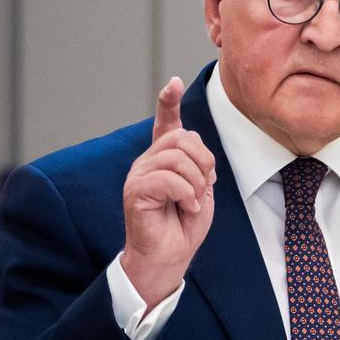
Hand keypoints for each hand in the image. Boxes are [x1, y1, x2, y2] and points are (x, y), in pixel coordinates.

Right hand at [121, 77, 217, 308]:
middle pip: (183, 139)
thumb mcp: (200, 188)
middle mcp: (147, 161)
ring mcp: (139, 175)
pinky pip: (167, 179)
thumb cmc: (183, 225)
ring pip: (176, 158)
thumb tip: (193, 138)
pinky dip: (185, 194)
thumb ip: (198, 163)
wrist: (169, 256)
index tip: (174, 83)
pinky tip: (186, 207)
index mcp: (164, 159)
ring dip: (195, 183)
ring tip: (192, 202)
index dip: (169, 102)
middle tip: (203, 188)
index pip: (166, 124)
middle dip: (204, 163)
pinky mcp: (135, 191)